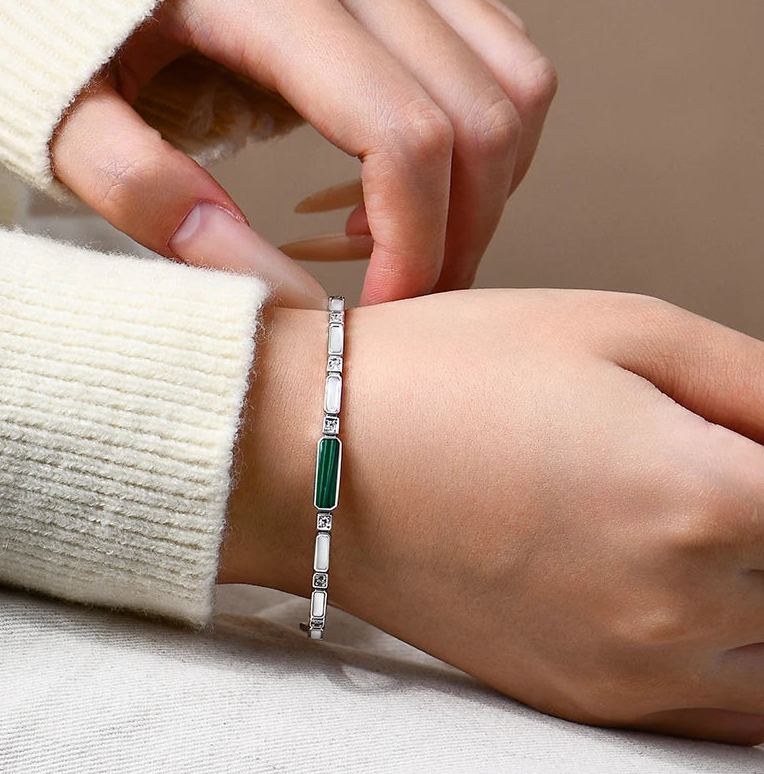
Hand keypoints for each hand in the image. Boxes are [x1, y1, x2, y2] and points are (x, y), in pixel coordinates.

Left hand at [50, 0, 555, 306]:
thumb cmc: (54, 4)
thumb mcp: (59, 108)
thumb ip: (142, 190)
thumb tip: (261, 280)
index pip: (403, 135)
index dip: (411, 248)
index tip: (374, 314)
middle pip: (481, 118)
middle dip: (459, 235)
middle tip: (393, 297)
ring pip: (513, 82)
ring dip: (483, 185)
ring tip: (387, 238)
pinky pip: (495, 50)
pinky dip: (479, 133)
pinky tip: (392, 175)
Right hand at [224, 290, 763, 743]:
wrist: (318, 456)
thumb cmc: (449, 375)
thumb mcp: (618, 327)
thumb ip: (756, 382)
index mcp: (702, 497)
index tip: (741, 443)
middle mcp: (680, 606)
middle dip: (763, 515)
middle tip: (694, 463)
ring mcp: (632, 670)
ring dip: (755, 587)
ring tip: (677, 519)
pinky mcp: (584, 702)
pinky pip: (718, 710)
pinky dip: (725, 652)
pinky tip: (665, 583)